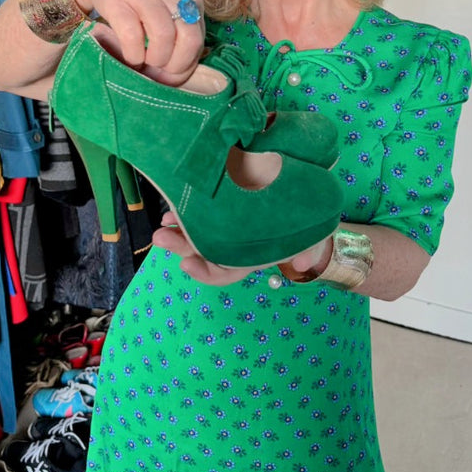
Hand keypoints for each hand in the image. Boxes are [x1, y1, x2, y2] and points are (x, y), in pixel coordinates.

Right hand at [66, 0, 204, 85]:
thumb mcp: (169, 4)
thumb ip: (180, 31)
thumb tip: (180, 74)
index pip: (199, 38)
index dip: (187, 64)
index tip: (172, 72)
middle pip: (189, 39)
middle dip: (176, 65)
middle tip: (160, 69)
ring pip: (164, 37)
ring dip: (156, 60)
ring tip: (145, 61)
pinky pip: (133, 36)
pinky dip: (134, 54)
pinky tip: (131, 55)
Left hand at [153, 211, 333, 285]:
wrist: (303, 199)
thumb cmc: (304, 225)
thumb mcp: (311, 238)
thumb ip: (308, 250)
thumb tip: (302, 263)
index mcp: (250, 257)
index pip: (225, 272)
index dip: (205, 272)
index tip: (186, 264)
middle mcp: (232, 245)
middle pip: (202, 252)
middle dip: (181, 246)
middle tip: (161, 238)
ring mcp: (224, 225)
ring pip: (195, 232)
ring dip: (176, 230)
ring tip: (163, 224)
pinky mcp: (220, 205)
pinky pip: (199, 211)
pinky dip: (185, 210)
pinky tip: (174, 207)